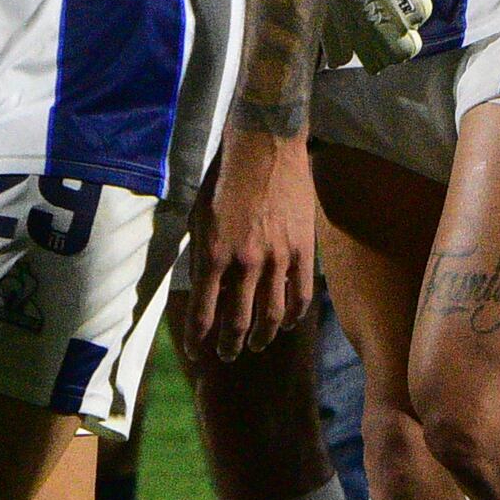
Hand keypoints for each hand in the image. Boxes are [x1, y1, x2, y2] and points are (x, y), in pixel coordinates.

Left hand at [182, 126, 317, 362]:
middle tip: (226, 355)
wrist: (264, 144)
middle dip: (229, 346)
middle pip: (238, 323)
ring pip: (272, 316)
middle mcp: (245, 262)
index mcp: (214, 254)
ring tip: (256, 344)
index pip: (202, 313)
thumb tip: (208, 291)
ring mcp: (278, 258)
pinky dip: (293, 316)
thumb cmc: (225, 178)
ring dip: (261, 337)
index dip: (197, 339)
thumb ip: (203, 257)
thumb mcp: (200, 218)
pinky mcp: (303, 249)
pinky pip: (301, 295)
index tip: (196, 352)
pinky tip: (287, 323)